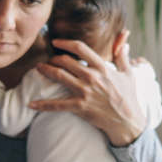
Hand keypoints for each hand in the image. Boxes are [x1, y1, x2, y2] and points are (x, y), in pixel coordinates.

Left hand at [31, 34, 146, 145]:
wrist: (127, 121)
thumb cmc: (128, 97)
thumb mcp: (129, 74)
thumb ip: (123, 56)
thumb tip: (125, 40)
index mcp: (102, 67)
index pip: (80, 48)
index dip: (65, 43)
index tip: (56, 42)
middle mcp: (92, 77)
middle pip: (66, 61)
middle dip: (53, 58)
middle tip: (47, 59)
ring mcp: (84, 92)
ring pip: (59, 76)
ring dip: (46, 71)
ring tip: (38, 68)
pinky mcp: (79, 107)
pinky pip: (57, 105)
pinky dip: (43, 105)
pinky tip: (31, 104)